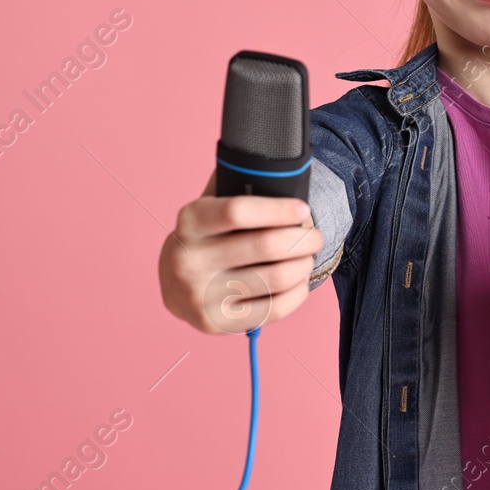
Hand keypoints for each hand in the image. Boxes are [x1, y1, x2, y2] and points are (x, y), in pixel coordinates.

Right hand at [157, 167, 322, 334]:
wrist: (174, 285)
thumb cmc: (206, 236)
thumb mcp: (210, 206)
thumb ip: (237, 184)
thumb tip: (281, 166)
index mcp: (190, 221)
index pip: (238, 211)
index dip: (278, 209)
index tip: (303, 209)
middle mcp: (189, 259)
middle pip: (265, 246)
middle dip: (302, 239)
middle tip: (315, 236)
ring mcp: (201, 295)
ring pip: (275, 278)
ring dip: (303, 265)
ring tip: (308, 256)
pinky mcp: (217, 323)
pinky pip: (273, 310)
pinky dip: (297, 293)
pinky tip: (300, 281)